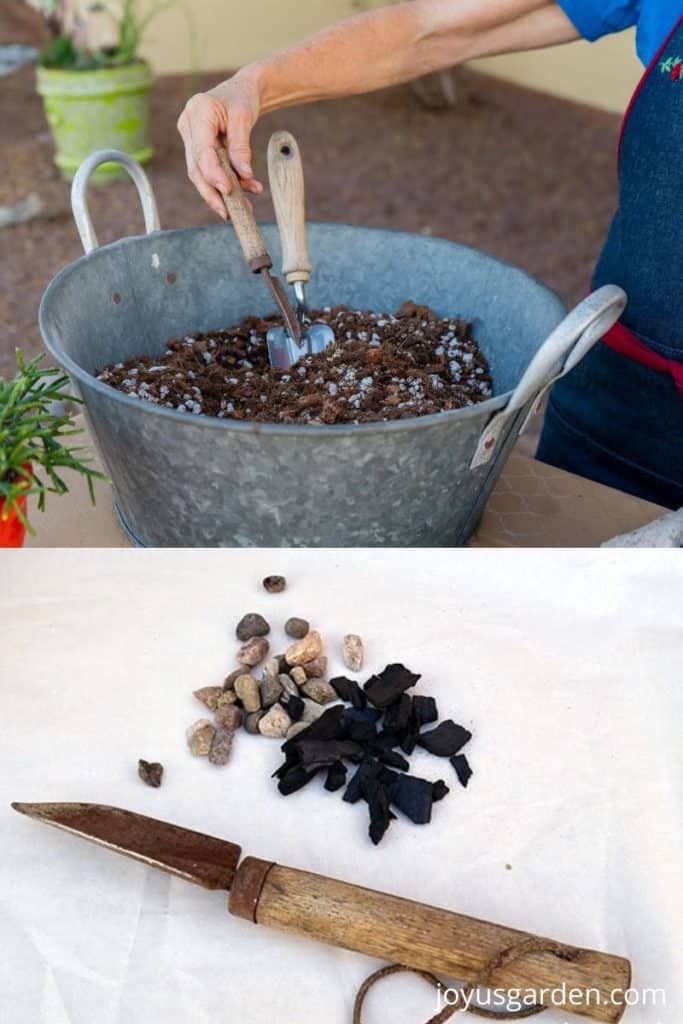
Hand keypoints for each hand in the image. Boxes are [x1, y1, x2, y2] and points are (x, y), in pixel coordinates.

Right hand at [177, 72, 263, 218]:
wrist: (241, 91)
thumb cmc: (242, 99)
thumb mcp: (244, 118)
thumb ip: (241, 147)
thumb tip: (244, 175)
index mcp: (197, 112)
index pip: (201, 150)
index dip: (213, 174)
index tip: (228, 191)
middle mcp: (188, 126)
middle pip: (196, 168)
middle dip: (213, 193)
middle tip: (230, 213)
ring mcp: (190, 139)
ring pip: (201, 174)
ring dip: (221, 194)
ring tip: (244, 207)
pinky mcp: (198, 149)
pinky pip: (209, 171)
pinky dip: (226, 184)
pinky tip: (245, 192)